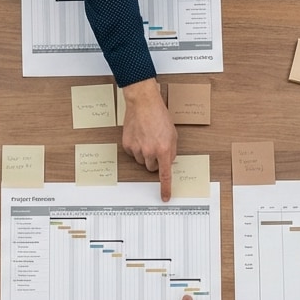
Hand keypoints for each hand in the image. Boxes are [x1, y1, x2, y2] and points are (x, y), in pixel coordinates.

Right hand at [121, 79, 176, 201]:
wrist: (143, 103)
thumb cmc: (159, 115)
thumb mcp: (172, 134)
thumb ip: (171, 150)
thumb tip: (168, 162)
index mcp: (164, 150)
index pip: (165, 174)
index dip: (165, 187)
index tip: (165, 196)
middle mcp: (150, 152)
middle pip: (151, 168)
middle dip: (155, 161)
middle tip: (155, 147)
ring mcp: (137, 149)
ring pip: (141, 161)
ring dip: (145, 154)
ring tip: (147, 138)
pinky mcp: (127, 145)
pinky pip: (132, 153)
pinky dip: (136, 147)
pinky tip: (139, 136)